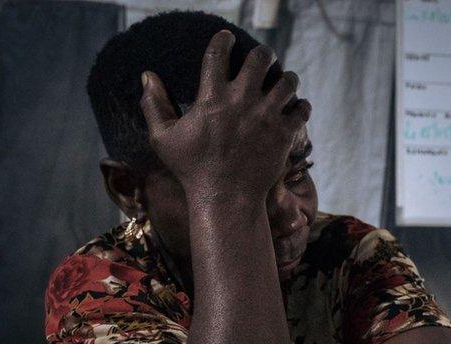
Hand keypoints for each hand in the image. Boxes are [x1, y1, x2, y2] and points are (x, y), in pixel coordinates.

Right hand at [139, 30, 309, 201]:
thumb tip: (147, 76)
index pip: (218, 54)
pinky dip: (301, 105)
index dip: (224, 40)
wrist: (225, 199)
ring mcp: (265, 117)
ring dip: (287, 78)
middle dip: (264, 54)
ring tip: (284, 81)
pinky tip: (295, 107)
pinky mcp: (284, 134)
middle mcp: (241, 101)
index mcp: (211, 97)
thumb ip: (154, 105)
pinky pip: (302, 109)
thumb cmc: (192, 169)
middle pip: (261, 58)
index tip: (228, 38)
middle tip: (264, 58)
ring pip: (288, 81)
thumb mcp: (163, 139)